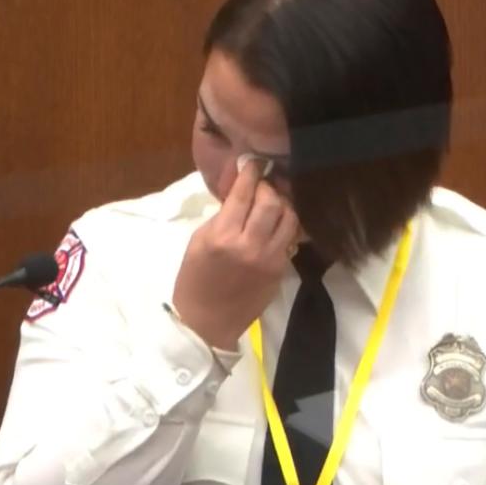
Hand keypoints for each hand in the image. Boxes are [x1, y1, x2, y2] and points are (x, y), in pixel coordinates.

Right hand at [172, 161, 298, 350]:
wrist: (207, 321)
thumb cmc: (194, 279)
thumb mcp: (199, 240)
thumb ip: (222, 215)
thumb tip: (240, 191)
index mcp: (223, 236)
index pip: (243, 195)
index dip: (251, 173)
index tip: (254, 162)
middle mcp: (250, 245)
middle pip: (272, 202)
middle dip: (268, 188)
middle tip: (262, 185)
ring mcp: (270, 258)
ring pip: (290, 218)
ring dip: (283, 205)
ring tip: (274, 202)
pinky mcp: (281, 270)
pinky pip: (291, 239)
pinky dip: (285, 226)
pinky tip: (278, 223)